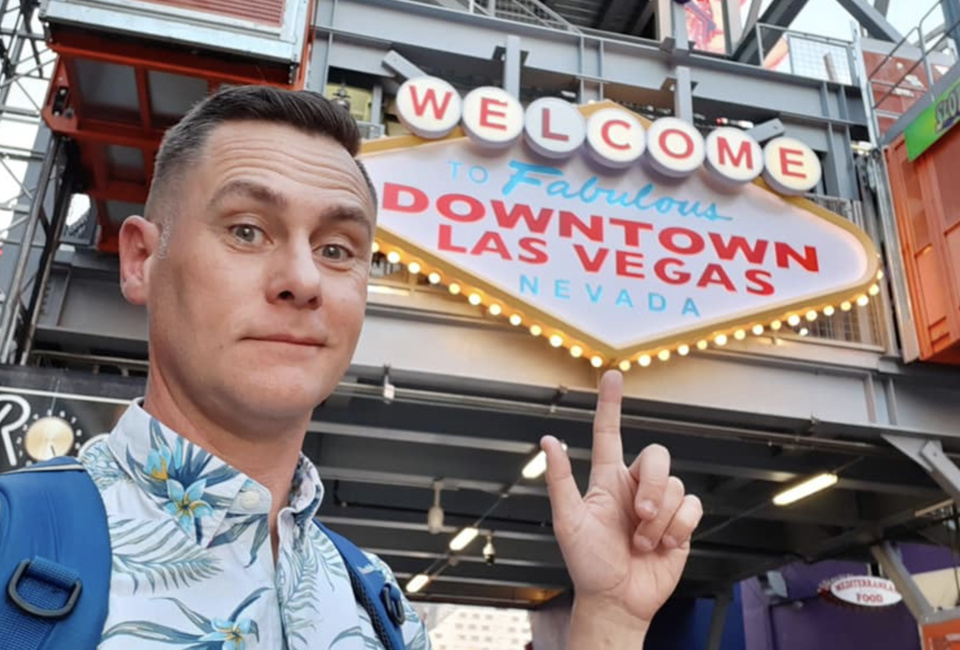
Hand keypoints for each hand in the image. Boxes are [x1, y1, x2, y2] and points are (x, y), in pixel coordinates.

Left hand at [543, 370, 702, 628]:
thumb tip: (548, 442)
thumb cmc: (588, 564)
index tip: (613, 375)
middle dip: (651, 485)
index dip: (611, 404)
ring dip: (659, 519)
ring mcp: (659, 503)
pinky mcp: (681, 522)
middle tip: (639, 515)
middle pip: (656, 455)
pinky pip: (692, 505)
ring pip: (674, 484)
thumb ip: (560, 480)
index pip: (609, 433)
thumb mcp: (568, 522)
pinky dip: (678, 526)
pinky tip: (663, 544)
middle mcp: (634, 486)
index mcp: (606, 480)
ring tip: (641, 542)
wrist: (618, 600)